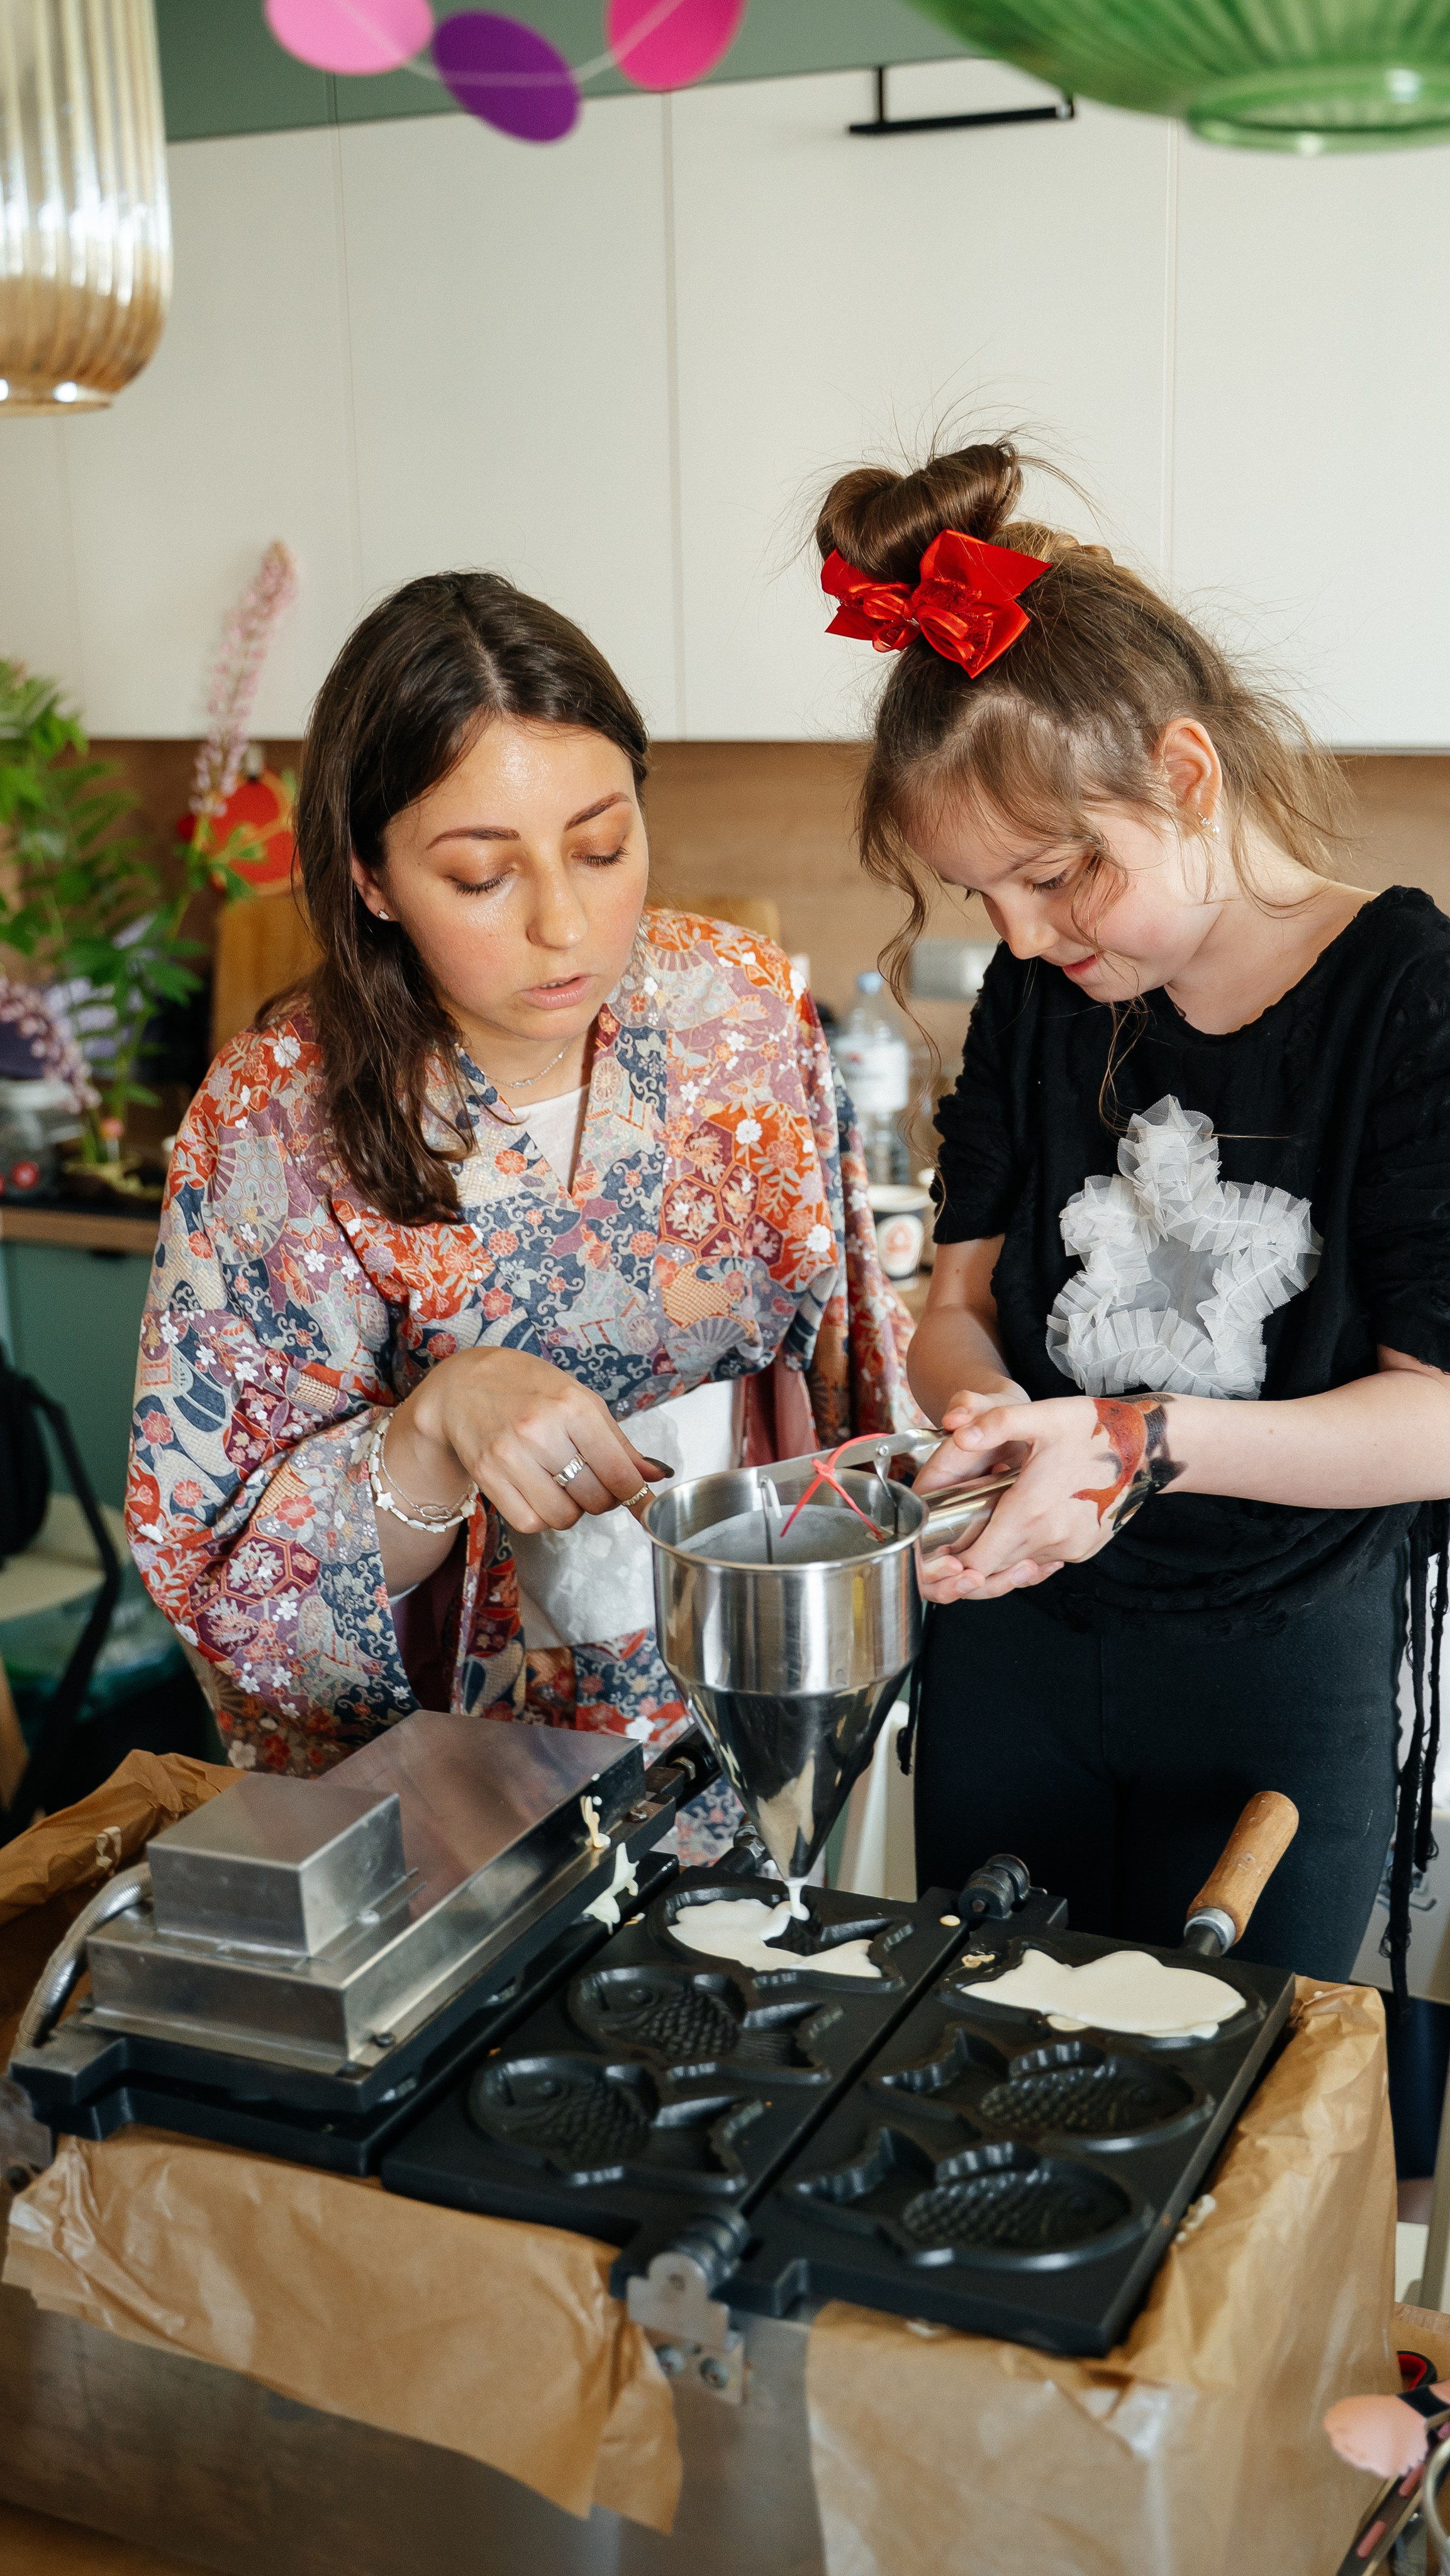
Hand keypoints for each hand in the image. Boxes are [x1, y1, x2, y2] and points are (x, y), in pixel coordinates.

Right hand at [392, 1349, 668, 1533]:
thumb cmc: (527, 1387)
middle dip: (602, 1499)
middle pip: (593, 1499)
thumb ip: (618, 1442)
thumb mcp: (579, 1399)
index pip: (618, 1471)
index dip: (636, 1495)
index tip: (643, 1504)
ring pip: (562, 1517)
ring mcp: (509, 1454)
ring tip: (563, 1486)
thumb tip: (656, 1475)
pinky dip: (541, 1517)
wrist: (460, 1386)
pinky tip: (539, 1494)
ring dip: (571, 1510)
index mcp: (572, 1404)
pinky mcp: (486, 1475)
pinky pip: (529, 1522)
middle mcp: (540, 1429)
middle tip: (593, 1483)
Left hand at [914, 1390, 1179, 1604]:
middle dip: (971, 1561)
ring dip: (1002, 1552)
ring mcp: (1071, 1548)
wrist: (1148, 1448)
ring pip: (1020, 1565)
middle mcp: (1051, 1539)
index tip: (941, 1551)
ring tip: (992, 1524)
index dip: (953, 1564)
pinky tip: (1026, 1522)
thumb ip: (995, 1422)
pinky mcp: (1084, 1550)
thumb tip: (958, 1431)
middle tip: (956, 1540)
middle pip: (994, 1571)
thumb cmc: (1092, 1428)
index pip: (977, 1564)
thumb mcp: (1042, 1415)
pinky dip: (1029, 1548)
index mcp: (1031, 1512)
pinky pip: (1046, 1559)